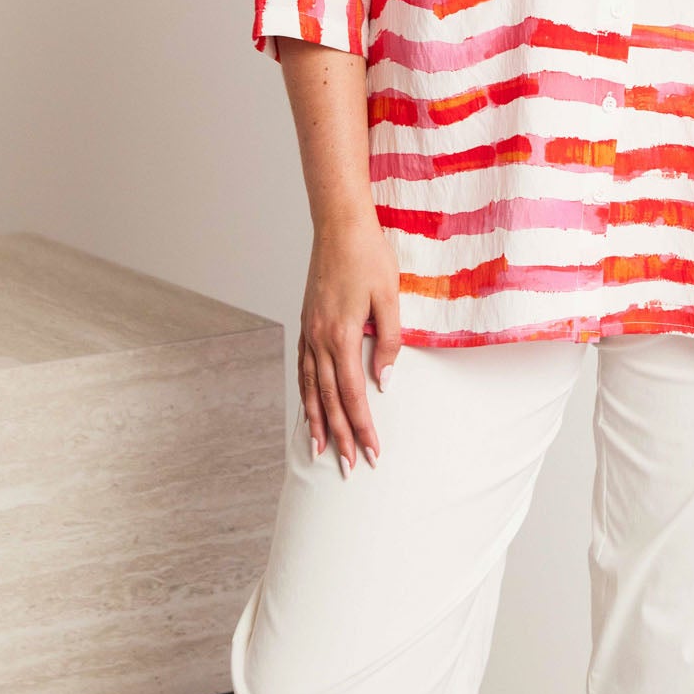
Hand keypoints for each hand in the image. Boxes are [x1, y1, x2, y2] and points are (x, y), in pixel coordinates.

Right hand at [298, 211, 401, 475]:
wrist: (339, 224)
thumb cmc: (369, 256)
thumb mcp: (390, 297)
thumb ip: (389, 342)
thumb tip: (384, 383)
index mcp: (343, 335)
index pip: (354, 394)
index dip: (363, 427)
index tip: (372, 453)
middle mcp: (320, 338)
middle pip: (330, 399)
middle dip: (341, 436)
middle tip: (350, 468)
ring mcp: (309, 331)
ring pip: (310, 388)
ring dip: (316, 422)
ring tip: (319, 451)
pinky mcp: (307, 321)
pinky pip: (303, 367)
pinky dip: (305, 393)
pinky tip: (308, 406)